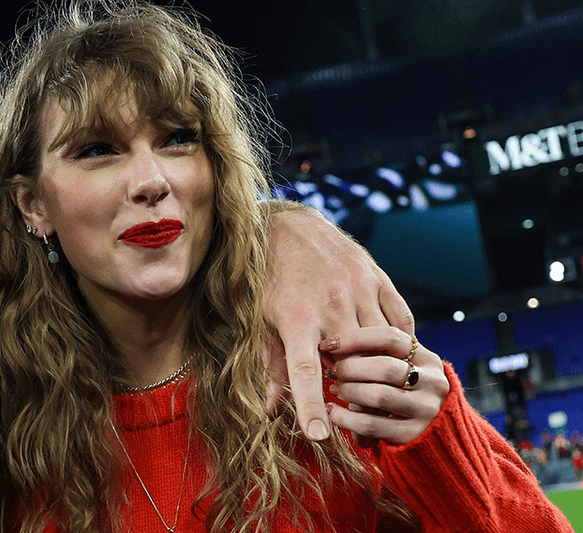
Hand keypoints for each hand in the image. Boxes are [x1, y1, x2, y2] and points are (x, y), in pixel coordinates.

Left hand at [261, 202, 413, 440]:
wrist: (291, 227)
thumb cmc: (272, 280)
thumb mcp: (262, 321)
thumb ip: (272, 366)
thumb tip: (272, 411)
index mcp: (296, 319)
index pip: (304, 373)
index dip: (311, 406)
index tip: (319, 436)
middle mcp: (331, 305)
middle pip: (352, 363)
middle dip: (352, 388)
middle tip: (348, 400)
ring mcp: (359, 290)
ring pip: (381, 345)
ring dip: (377, 368)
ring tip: (369, 378)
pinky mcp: (379, 279)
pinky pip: (400, 322)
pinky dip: (398, 343)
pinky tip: (390, 352)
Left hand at [320, 326, 449, 444]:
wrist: (431, 434)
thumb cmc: (402, 391)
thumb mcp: (402, 368)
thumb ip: (379, 355)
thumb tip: (334, 344)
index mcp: (428, 359)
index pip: (391, 337)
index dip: (355, 338)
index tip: (329, 344)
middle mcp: (432, 383)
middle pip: (385, 367)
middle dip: (350, 368)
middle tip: (332, 371)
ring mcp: (425, 410)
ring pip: (379, 396)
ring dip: (348, 391)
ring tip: (334, 389)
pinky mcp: (413, 435)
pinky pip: (371, 425)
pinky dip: (345, 417)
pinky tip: (332, 411)